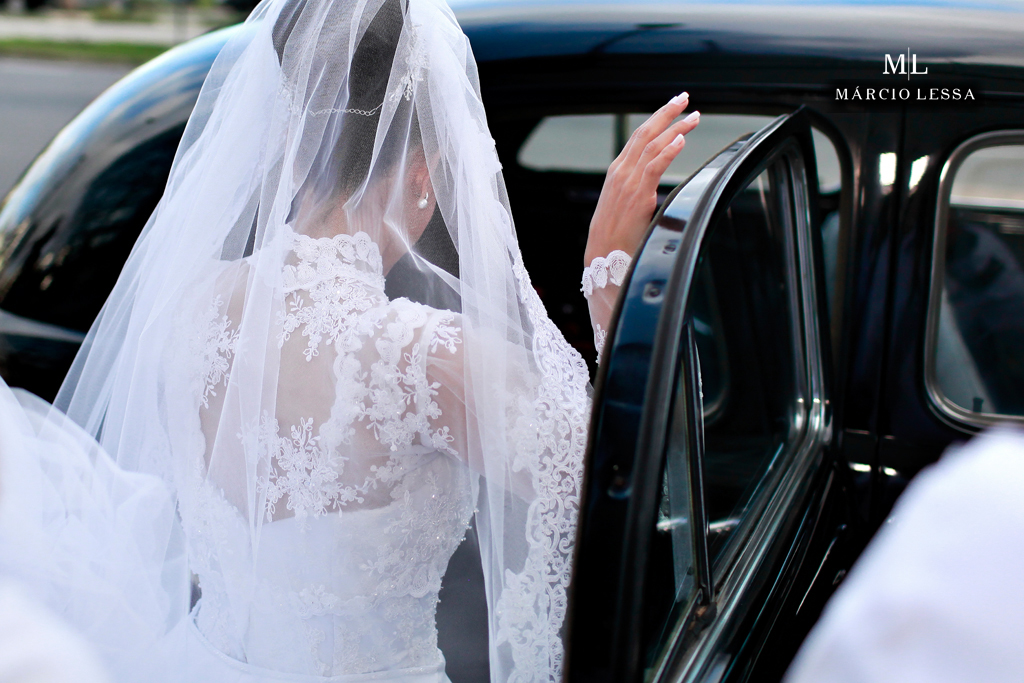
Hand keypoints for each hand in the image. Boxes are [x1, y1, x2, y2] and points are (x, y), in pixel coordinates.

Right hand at [584, 93, 698, 265]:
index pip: (639, 136)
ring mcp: (629, 182)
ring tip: (692, 117)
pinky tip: (681, 140)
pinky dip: (668, 151)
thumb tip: (651, 183)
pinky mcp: (638, 195)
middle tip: (683, 98)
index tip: (673, 107)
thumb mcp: (622, 204)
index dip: (657, 119)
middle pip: (645, 133)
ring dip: (675, 128)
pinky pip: (654, 166)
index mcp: (617, 171)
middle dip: (666, 113)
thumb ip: (636, 187)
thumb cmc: (614, 234)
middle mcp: (621, 171)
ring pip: (653, 145)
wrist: (603, 255)